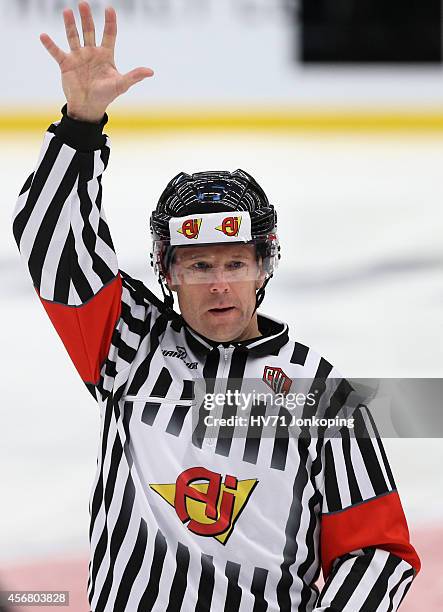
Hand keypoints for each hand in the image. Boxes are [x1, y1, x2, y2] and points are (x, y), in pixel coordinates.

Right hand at [40, 2, 153, 122]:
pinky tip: (44, 35)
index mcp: (105, 55)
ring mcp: (78, 57)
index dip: (110, 22)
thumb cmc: (106, 95)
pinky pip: (57, 52)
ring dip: (70, 24)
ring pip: (73, 36)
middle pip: (89, 31)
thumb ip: (134, 76)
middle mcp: (91, 52)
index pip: (109, 34)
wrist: (89, 108)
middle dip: (87, 18)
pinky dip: (50, 45)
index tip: (109, 9)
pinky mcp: (66, 64)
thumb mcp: (121, 85)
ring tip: (67, 11)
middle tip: (84, 3)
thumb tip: (151, 72)